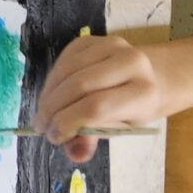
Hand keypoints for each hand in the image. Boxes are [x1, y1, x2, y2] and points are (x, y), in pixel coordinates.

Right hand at [34, 34, 169, 163]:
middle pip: (79, 86)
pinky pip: (64, 58)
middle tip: (41, 127)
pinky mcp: (95, 38)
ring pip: (68, 70)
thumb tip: (74, 154)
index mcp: (143, 93)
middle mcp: (131, 63)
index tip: (53, 137)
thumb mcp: (121, 128)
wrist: (152, 75)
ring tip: (42, 113)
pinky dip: (52, 79)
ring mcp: (112, 45)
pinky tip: (51, 94)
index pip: (96, 108)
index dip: (68, 123)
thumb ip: (95, 139)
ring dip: (48, 95)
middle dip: (53, 109)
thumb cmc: (135, 107)